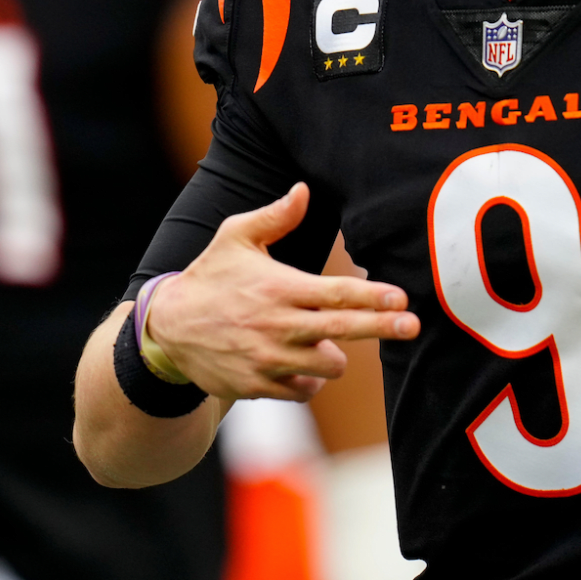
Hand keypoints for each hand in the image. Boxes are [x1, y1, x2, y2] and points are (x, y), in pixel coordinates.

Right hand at [146, 184, 419, 401]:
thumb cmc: (210, 276)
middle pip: (342, 330)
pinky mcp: (258, 386)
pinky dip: (310, 380)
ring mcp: (268, 360)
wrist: (166, 331)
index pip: (335, 293)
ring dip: (337, 355)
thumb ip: (274, 216)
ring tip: (328, 341)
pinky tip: (302, 364)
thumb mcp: (235, 236)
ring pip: (327, 366)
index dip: (371, 296)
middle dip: (382, 328)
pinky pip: (303, 390)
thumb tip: (304, 189)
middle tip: (414, 326)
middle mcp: (278, 326)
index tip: (402, 297)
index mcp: (279, 288)